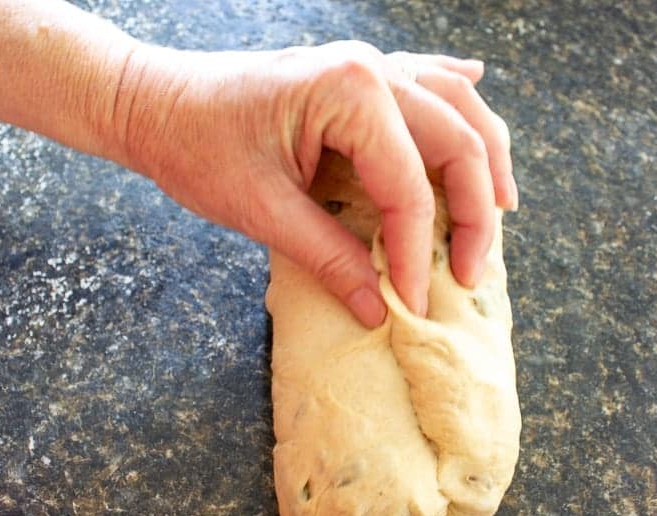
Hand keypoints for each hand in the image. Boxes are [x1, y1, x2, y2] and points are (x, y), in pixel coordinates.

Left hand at [117, 41, 516, 326]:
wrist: (153, 102)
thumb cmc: (195, 146)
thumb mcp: (261, 211)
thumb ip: (328, 256)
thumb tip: (377, 307)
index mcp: (349, 91)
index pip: (408, 186)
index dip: (416, 252)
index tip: (413, 302)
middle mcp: (372, 68)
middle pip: (458, 140)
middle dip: (474, 212)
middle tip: (471, 272)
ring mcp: (367, 65)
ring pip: (456, 107)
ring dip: (483, 158)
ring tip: (503, 207)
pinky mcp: (355, 76)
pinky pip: (425, 79)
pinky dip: (455, 95)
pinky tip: (479, 83)